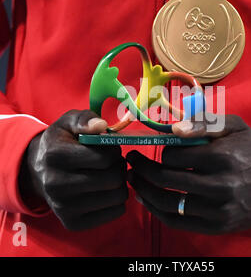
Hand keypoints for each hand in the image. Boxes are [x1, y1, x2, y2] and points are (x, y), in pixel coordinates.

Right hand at [20, 110, 127, 230]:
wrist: (38, 171)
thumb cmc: (61, 143)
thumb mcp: (68, 122)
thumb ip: (85, 118)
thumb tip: (101, 125)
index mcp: (56, 155)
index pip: (105, 158)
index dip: (114, 151)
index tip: (109, 149)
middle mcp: (56, 184)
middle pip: (113, 179)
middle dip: (119, 167)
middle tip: (113, 162)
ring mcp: (63, 207)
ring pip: (118, 196)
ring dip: (121, 183)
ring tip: (110, 174)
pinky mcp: (73, 223)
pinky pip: (115, 212)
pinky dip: (117, 200)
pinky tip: (106, 190)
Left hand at [127, 114, 250, 234]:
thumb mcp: (233, 125)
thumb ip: (203, 122)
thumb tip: (173, 130)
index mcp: (222, 156)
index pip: (175, 156)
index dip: (163, 151)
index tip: (162, 149)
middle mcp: (220, 186)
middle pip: (166, 180)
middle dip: (142, 169)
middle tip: (131, 161)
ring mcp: (219, 210)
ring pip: (169, 204)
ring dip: (144, 191)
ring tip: (133, 180)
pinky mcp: (218, 226)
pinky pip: (179, 222)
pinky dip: (158, 211)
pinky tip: (147, 200)